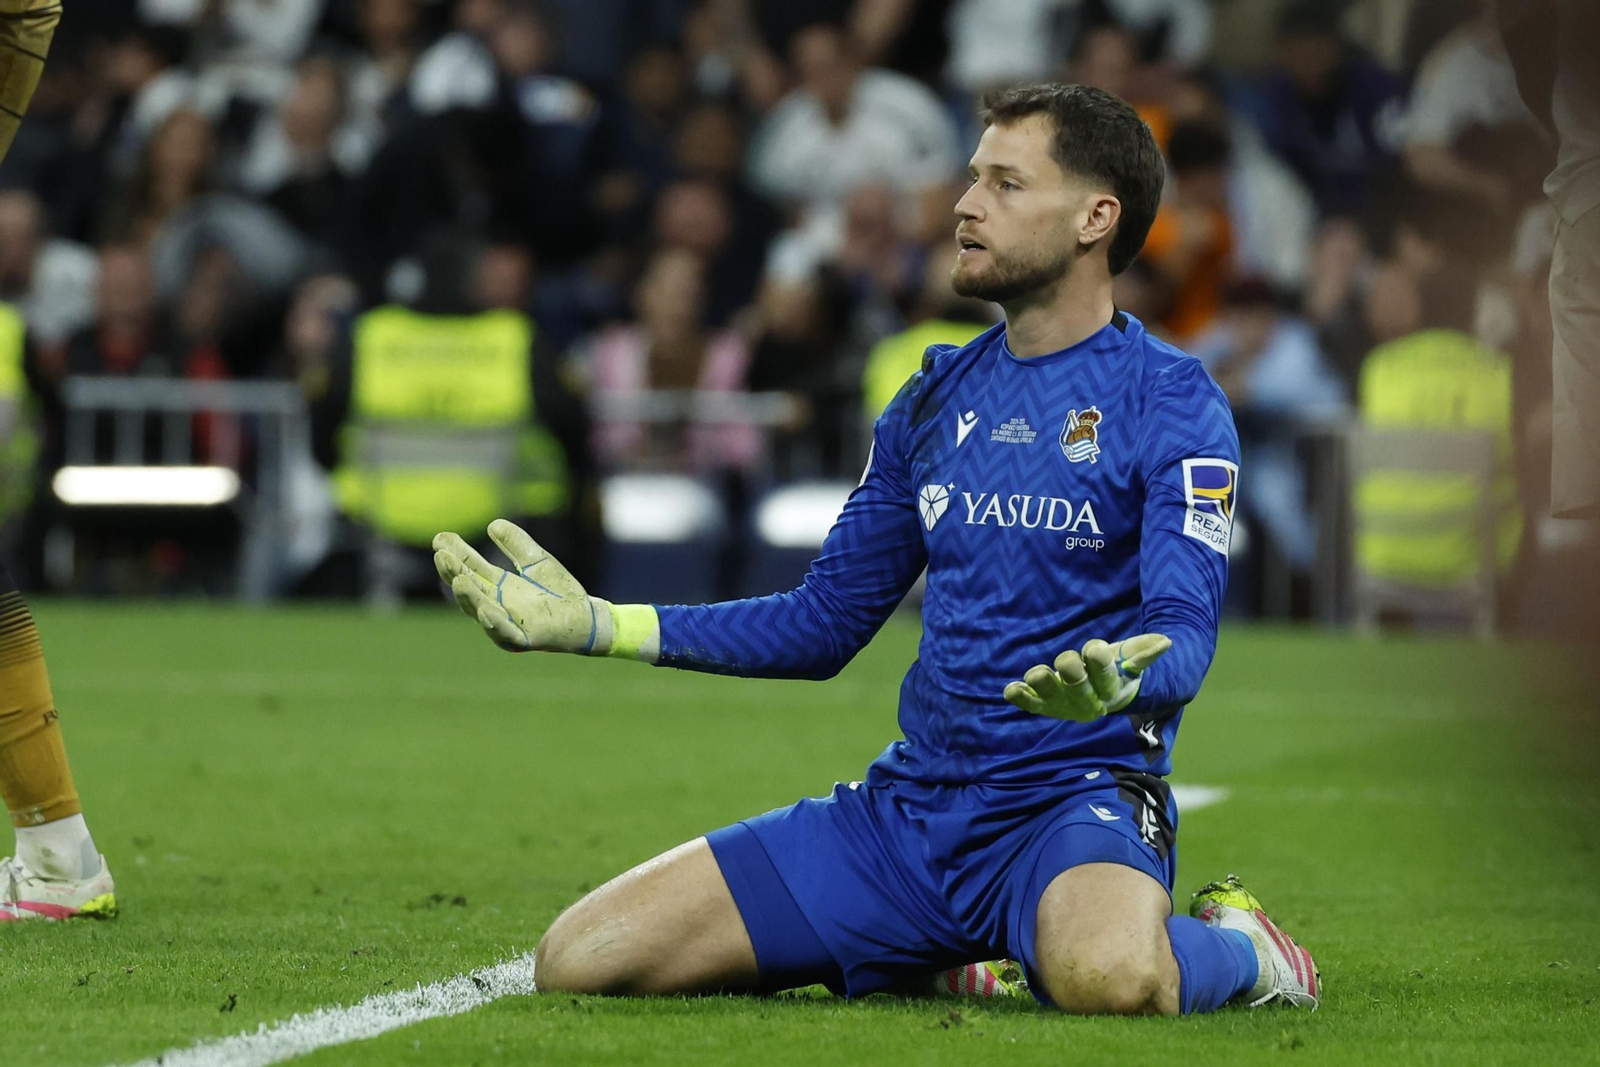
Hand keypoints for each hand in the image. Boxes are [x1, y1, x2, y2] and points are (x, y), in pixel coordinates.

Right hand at [432, 519, 609, 653]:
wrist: (586, 616)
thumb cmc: (559, 591)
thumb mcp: (536, 561)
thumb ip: (517, 544)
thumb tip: (493, 524)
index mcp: (498, 587)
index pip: (471, 568)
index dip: (456, 554)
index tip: (440, 538)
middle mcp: (497, 606)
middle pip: (470, 589)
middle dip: (454, 573)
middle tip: (441, 554)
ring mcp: (508, 623)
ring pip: (482, 611)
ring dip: (469, 597)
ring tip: (458, 580)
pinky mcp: (525, 639)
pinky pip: (506, 633)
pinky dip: (494, 623)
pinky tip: (484, 610)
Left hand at [1002, 634, 1171, 721]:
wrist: (1100, 692)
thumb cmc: (1116, 670)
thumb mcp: (1131, 660)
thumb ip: (1144, 651)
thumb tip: (1167, 642)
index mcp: (1110, 690)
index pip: (1106, 676)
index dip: (1099, 663)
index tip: (1094, 649)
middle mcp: (1086, 702)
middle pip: (1078, 688)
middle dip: (1072, 672)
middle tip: (1066, 661)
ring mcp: (1063, 704)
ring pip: (1051, 697)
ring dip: (1043, 684)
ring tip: (1036, 673)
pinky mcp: (1043, 704)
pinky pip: (1031, 704)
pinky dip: (1021, 698)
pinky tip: (1010, 690)